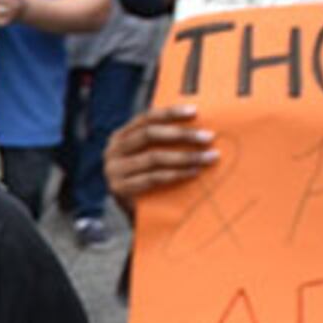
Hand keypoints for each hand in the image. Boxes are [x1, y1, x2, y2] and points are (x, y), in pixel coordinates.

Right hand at [101, 102, 216, 206]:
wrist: (131, 211)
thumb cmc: (145, 177)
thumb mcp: (148, 154)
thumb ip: (162, 140)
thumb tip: (198, 124)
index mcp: (121, 136)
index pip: (146, 118)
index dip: (170, 113)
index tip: (195, 111)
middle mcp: (113, 150)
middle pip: (149, 134)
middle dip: (182, 134)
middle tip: (208, 137)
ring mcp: (114, 170)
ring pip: (153, 157)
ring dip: (185, 156)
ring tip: (208, 157)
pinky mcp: (120, 188)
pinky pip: (153, 178)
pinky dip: (176, 174)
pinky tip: (194, 172)